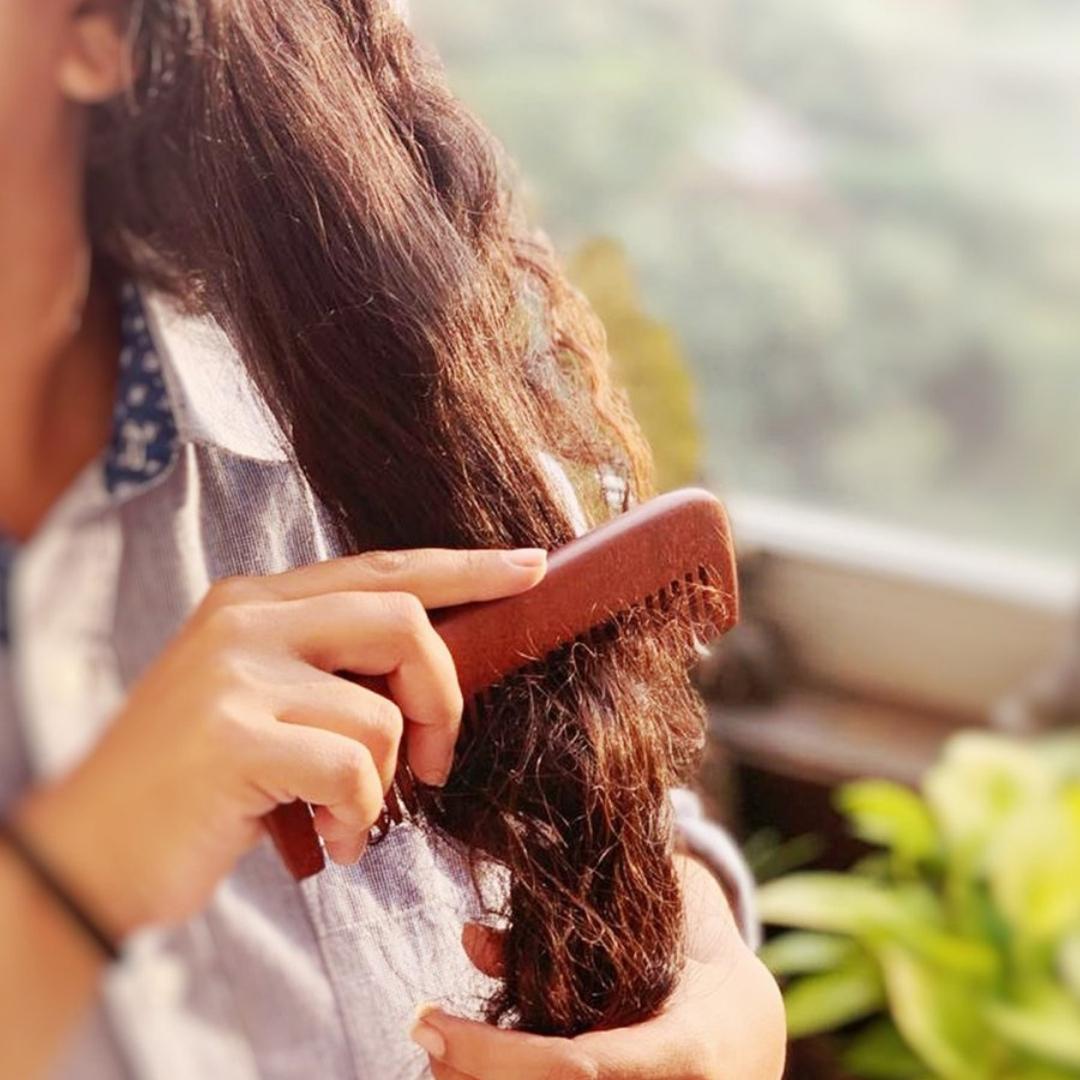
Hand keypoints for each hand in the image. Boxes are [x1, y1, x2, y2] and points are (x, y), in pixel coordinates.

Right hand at [16, 547, 546, 939]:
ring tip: (350, 818)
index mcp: (258, 602)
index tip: (530, 567)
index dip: (465, 570)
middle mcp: (247, 619)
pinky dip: (359, 820)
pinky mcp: (232, 735)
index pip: (384, 569)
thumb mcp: (264, 703)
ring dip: (387, 782)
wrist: (92, 854)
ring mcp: (235, 672)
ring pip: (382, 711)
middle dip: (442, 696)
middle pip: (403, 619)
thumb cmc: (200, 785)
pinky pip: (353, 770)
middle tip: (437, 759)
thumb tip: (432, 673)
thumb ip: (332, 670)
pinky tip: (330, 840)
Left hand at [411, 860, 786, 1079]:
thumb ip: (568, 933)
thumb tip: (471, 939)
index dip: (492, 1056)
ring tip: (442, 1051)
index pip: (576, 1068)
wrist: (753, 1026)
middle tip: (422, 1035)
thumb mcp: (651, 929)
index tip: (427, 1023)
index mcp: (686, 1051)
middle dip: (473, 1077)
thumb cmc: (700, 957)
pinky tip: (475, 1063)